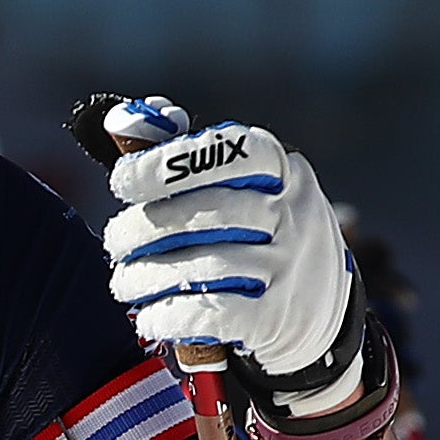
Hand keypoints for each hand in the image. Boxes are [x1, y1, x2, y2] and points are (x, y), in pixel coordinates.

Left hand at [96, 99, 374, 427]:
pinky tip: (150, 318)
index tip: (122, 180)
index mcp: (284, 172)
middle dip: (144, 227)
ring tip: (124, 282)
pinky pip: (212, 314)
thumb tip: (127, 120)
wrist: (325, 311)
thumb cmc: (262, 238)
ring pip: (204, 266)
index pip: (229, 151)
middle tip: (115, 242)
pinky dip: (170, 316)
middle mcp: (293, 215)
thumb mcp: (250, 191)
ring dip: (147, 276)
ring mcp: (290, 268)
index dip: (168, 162)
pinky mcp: (279, 318)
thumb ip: (193, 161)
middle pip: (207, 213)